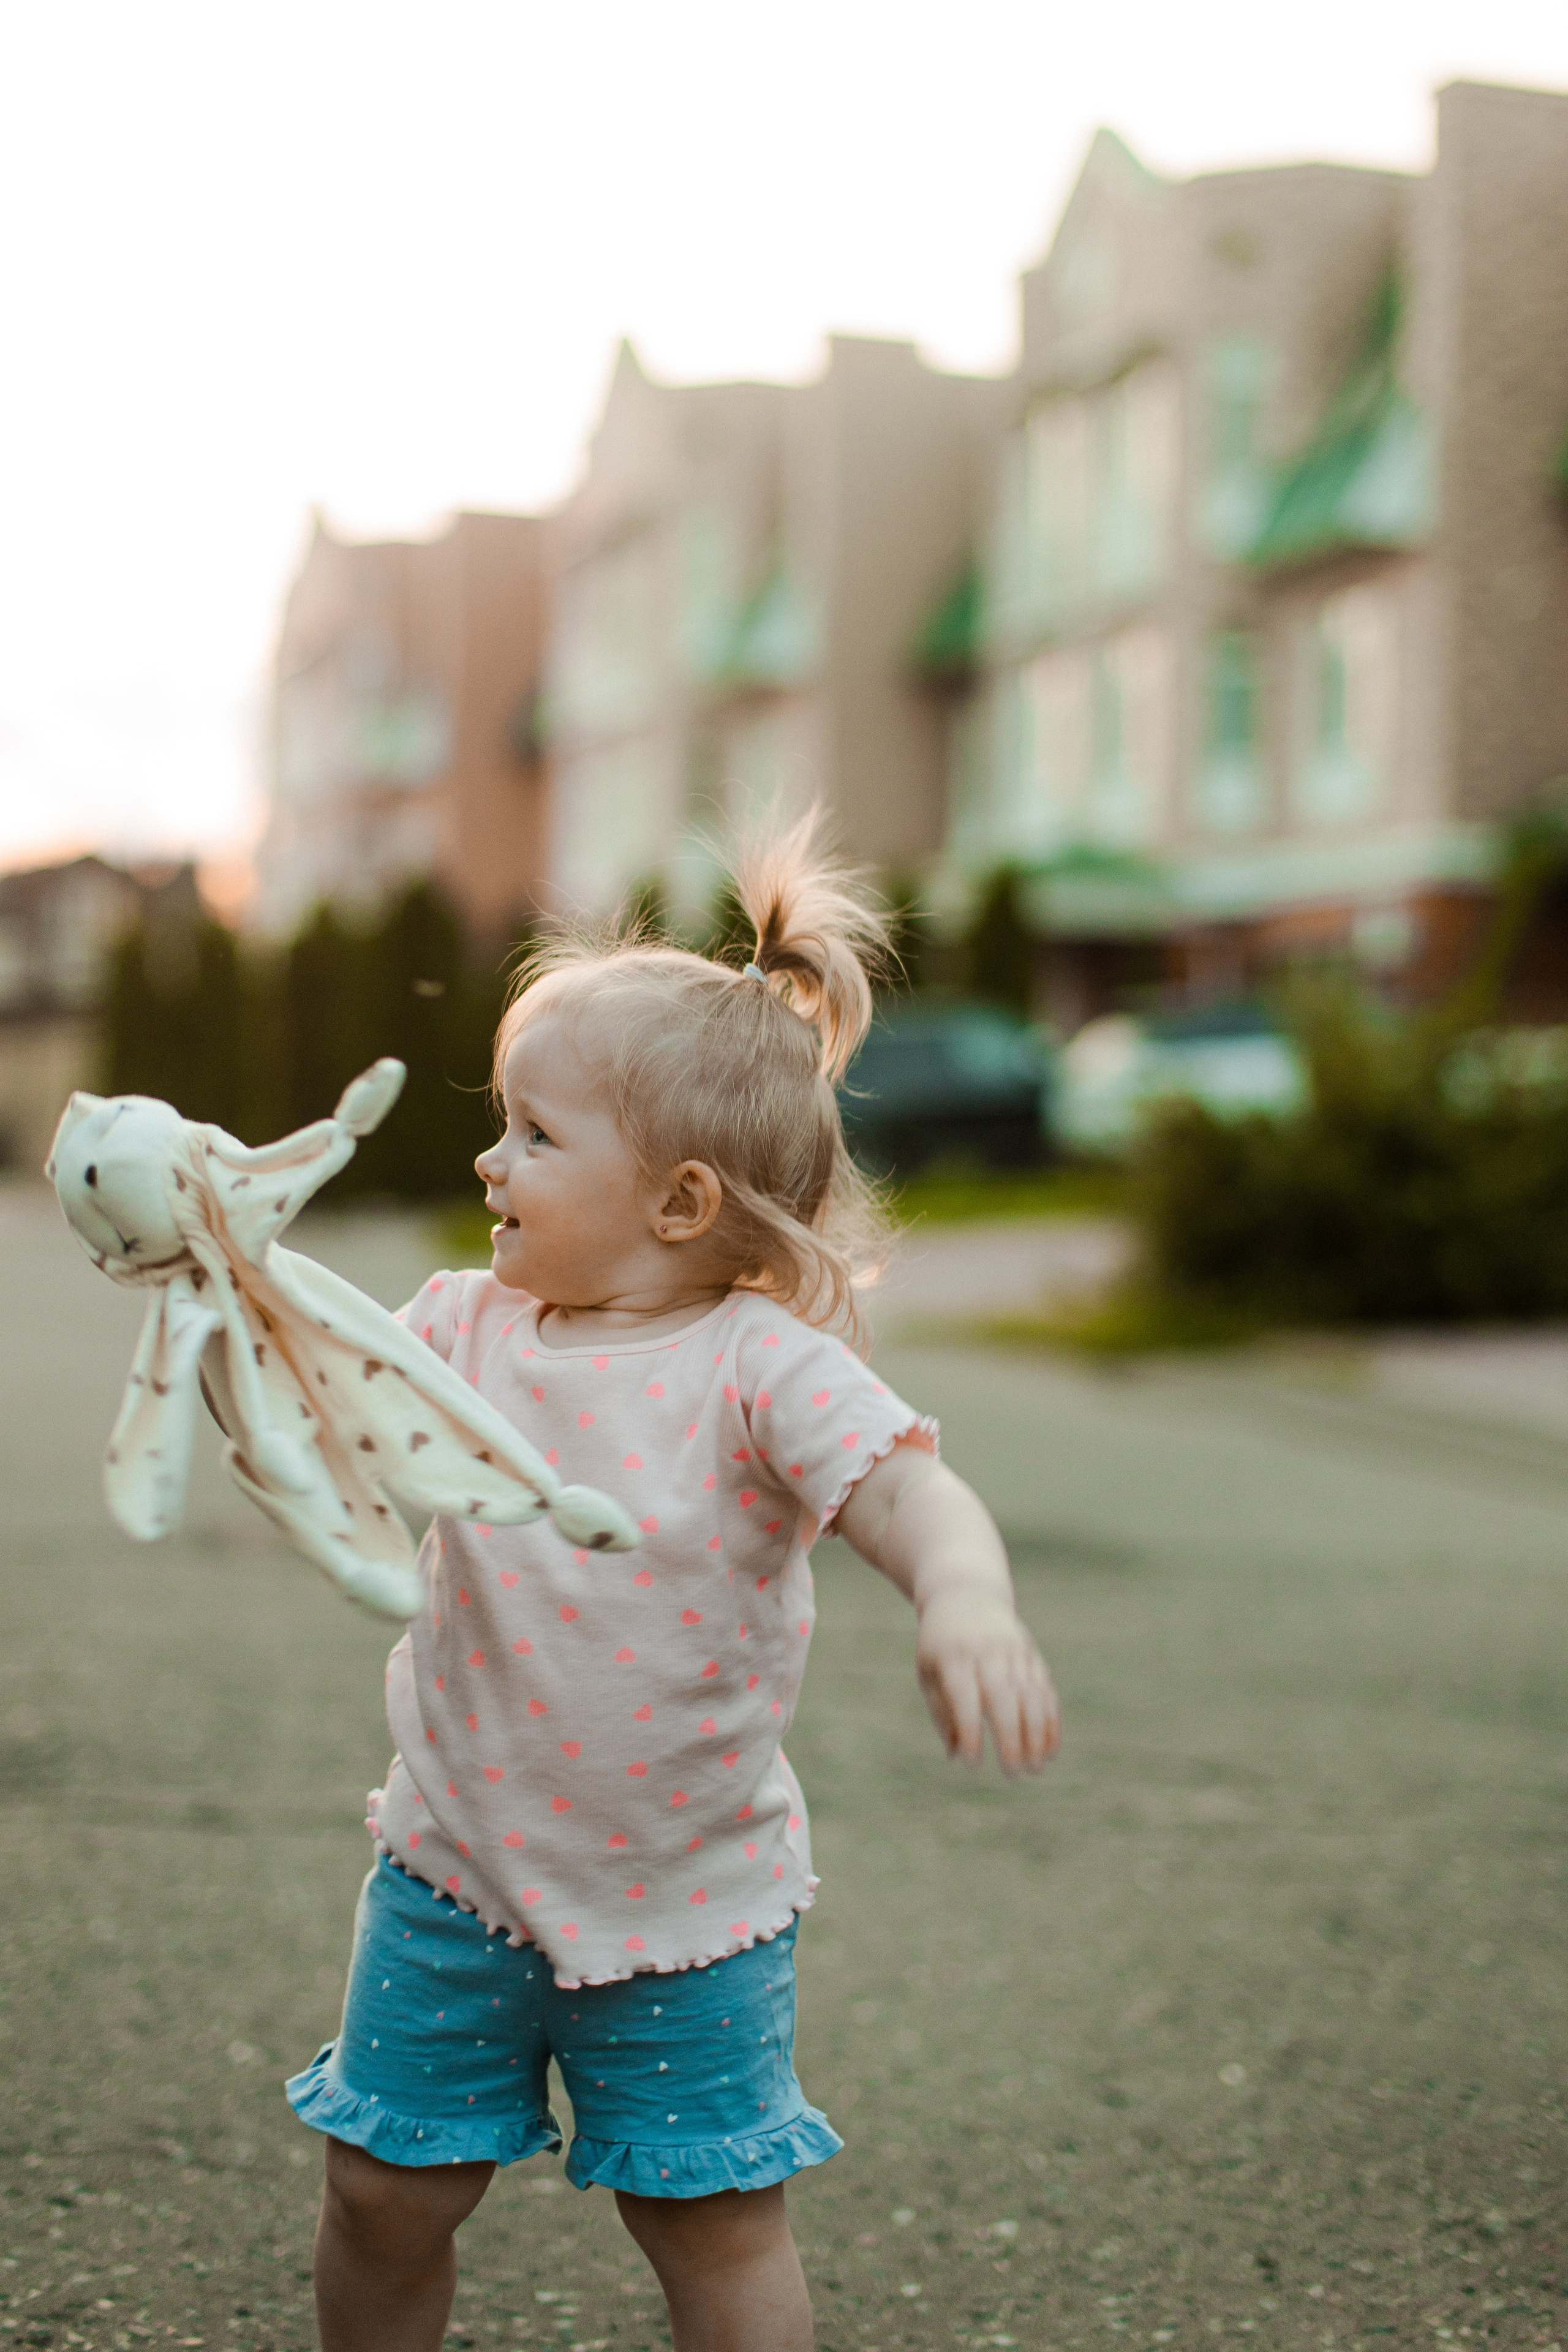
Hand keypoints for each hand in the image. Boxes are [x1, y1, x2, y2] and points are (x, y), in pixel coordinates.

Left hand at [915, 1587, 1058, 1775]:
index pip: (965, 1698)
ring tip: (1036, 1767)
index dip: (970, 1731)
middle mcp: (986, 1652)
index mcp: (954, 1656)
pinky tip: (1051, 1748)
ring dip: (1037, 1734)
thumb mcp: (929, 1671)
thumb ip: (941, 1711)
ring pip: (1030, 1695)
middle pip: (1003, 1698)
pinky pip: (1045, 1689)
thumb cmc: (940, 1644)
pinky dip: (1051, 1720)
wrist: (967, 1595)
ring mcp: (1013, 1652)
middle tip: (1013, 1773)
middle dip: (1010, 1738)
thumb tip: (956, 1753)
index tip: (972, 1763)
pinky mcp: (1031, 1655)